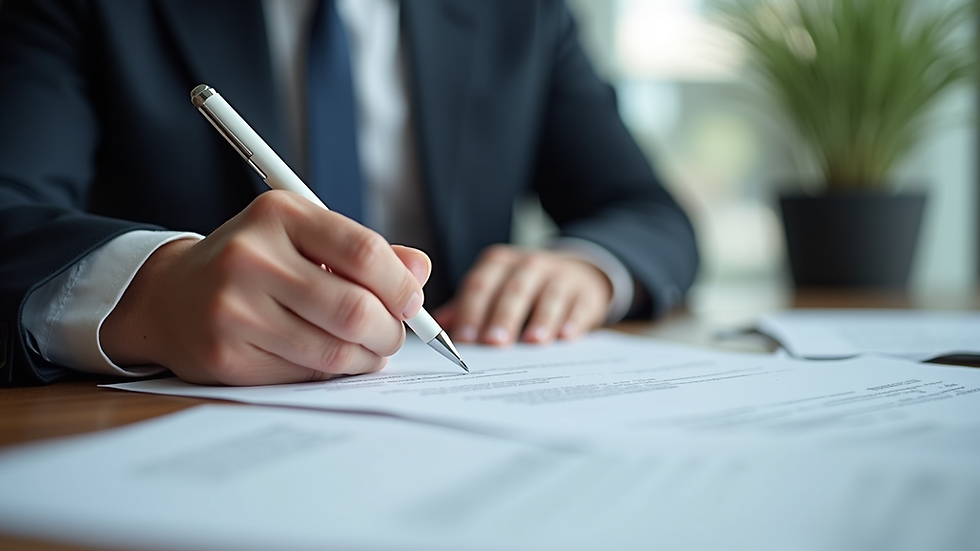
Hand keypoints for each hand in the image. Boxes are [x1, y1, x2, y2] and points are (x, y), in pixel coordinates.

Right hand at [100, 191, 430, 384]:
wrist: (171, 296)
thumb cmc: (255, 264)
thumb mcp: (305, 238)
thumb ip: (366, 253)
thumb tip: (420, 271)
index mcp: (280, 214)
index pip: (364, 252)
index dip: (401, 287)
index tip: (413, 304)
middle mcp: (251, 256)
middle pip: (355, 310)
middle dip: (390, 333)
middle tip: (392, 337)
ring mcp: (234, 308)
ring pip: (334, 351)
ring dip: (366, 359)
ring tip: (367, 351)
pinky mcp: (225, 355)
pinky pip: (304, 375)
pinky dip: (330, 374)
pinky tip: (326, 360)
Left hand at [434, 245, 611, 345]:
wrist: (576, 274)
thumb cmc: (523, 289)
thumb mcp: (494, 289)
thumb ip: (466, 307)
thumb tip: (437, 328)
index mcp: (498, 264)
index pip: (480, 284)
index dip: (471, 310)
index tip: (465, 337)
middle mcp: (528, 265)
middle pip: (513, 290)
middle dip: (503, 316)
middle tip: (494, 343)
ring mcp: (559, 276)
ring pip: (548, 295)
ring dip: (541, 318)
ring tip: (533, 342)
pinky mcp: (585, 292)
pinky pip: (579, 305)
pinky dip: (573, 320)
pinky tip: (567, 337)